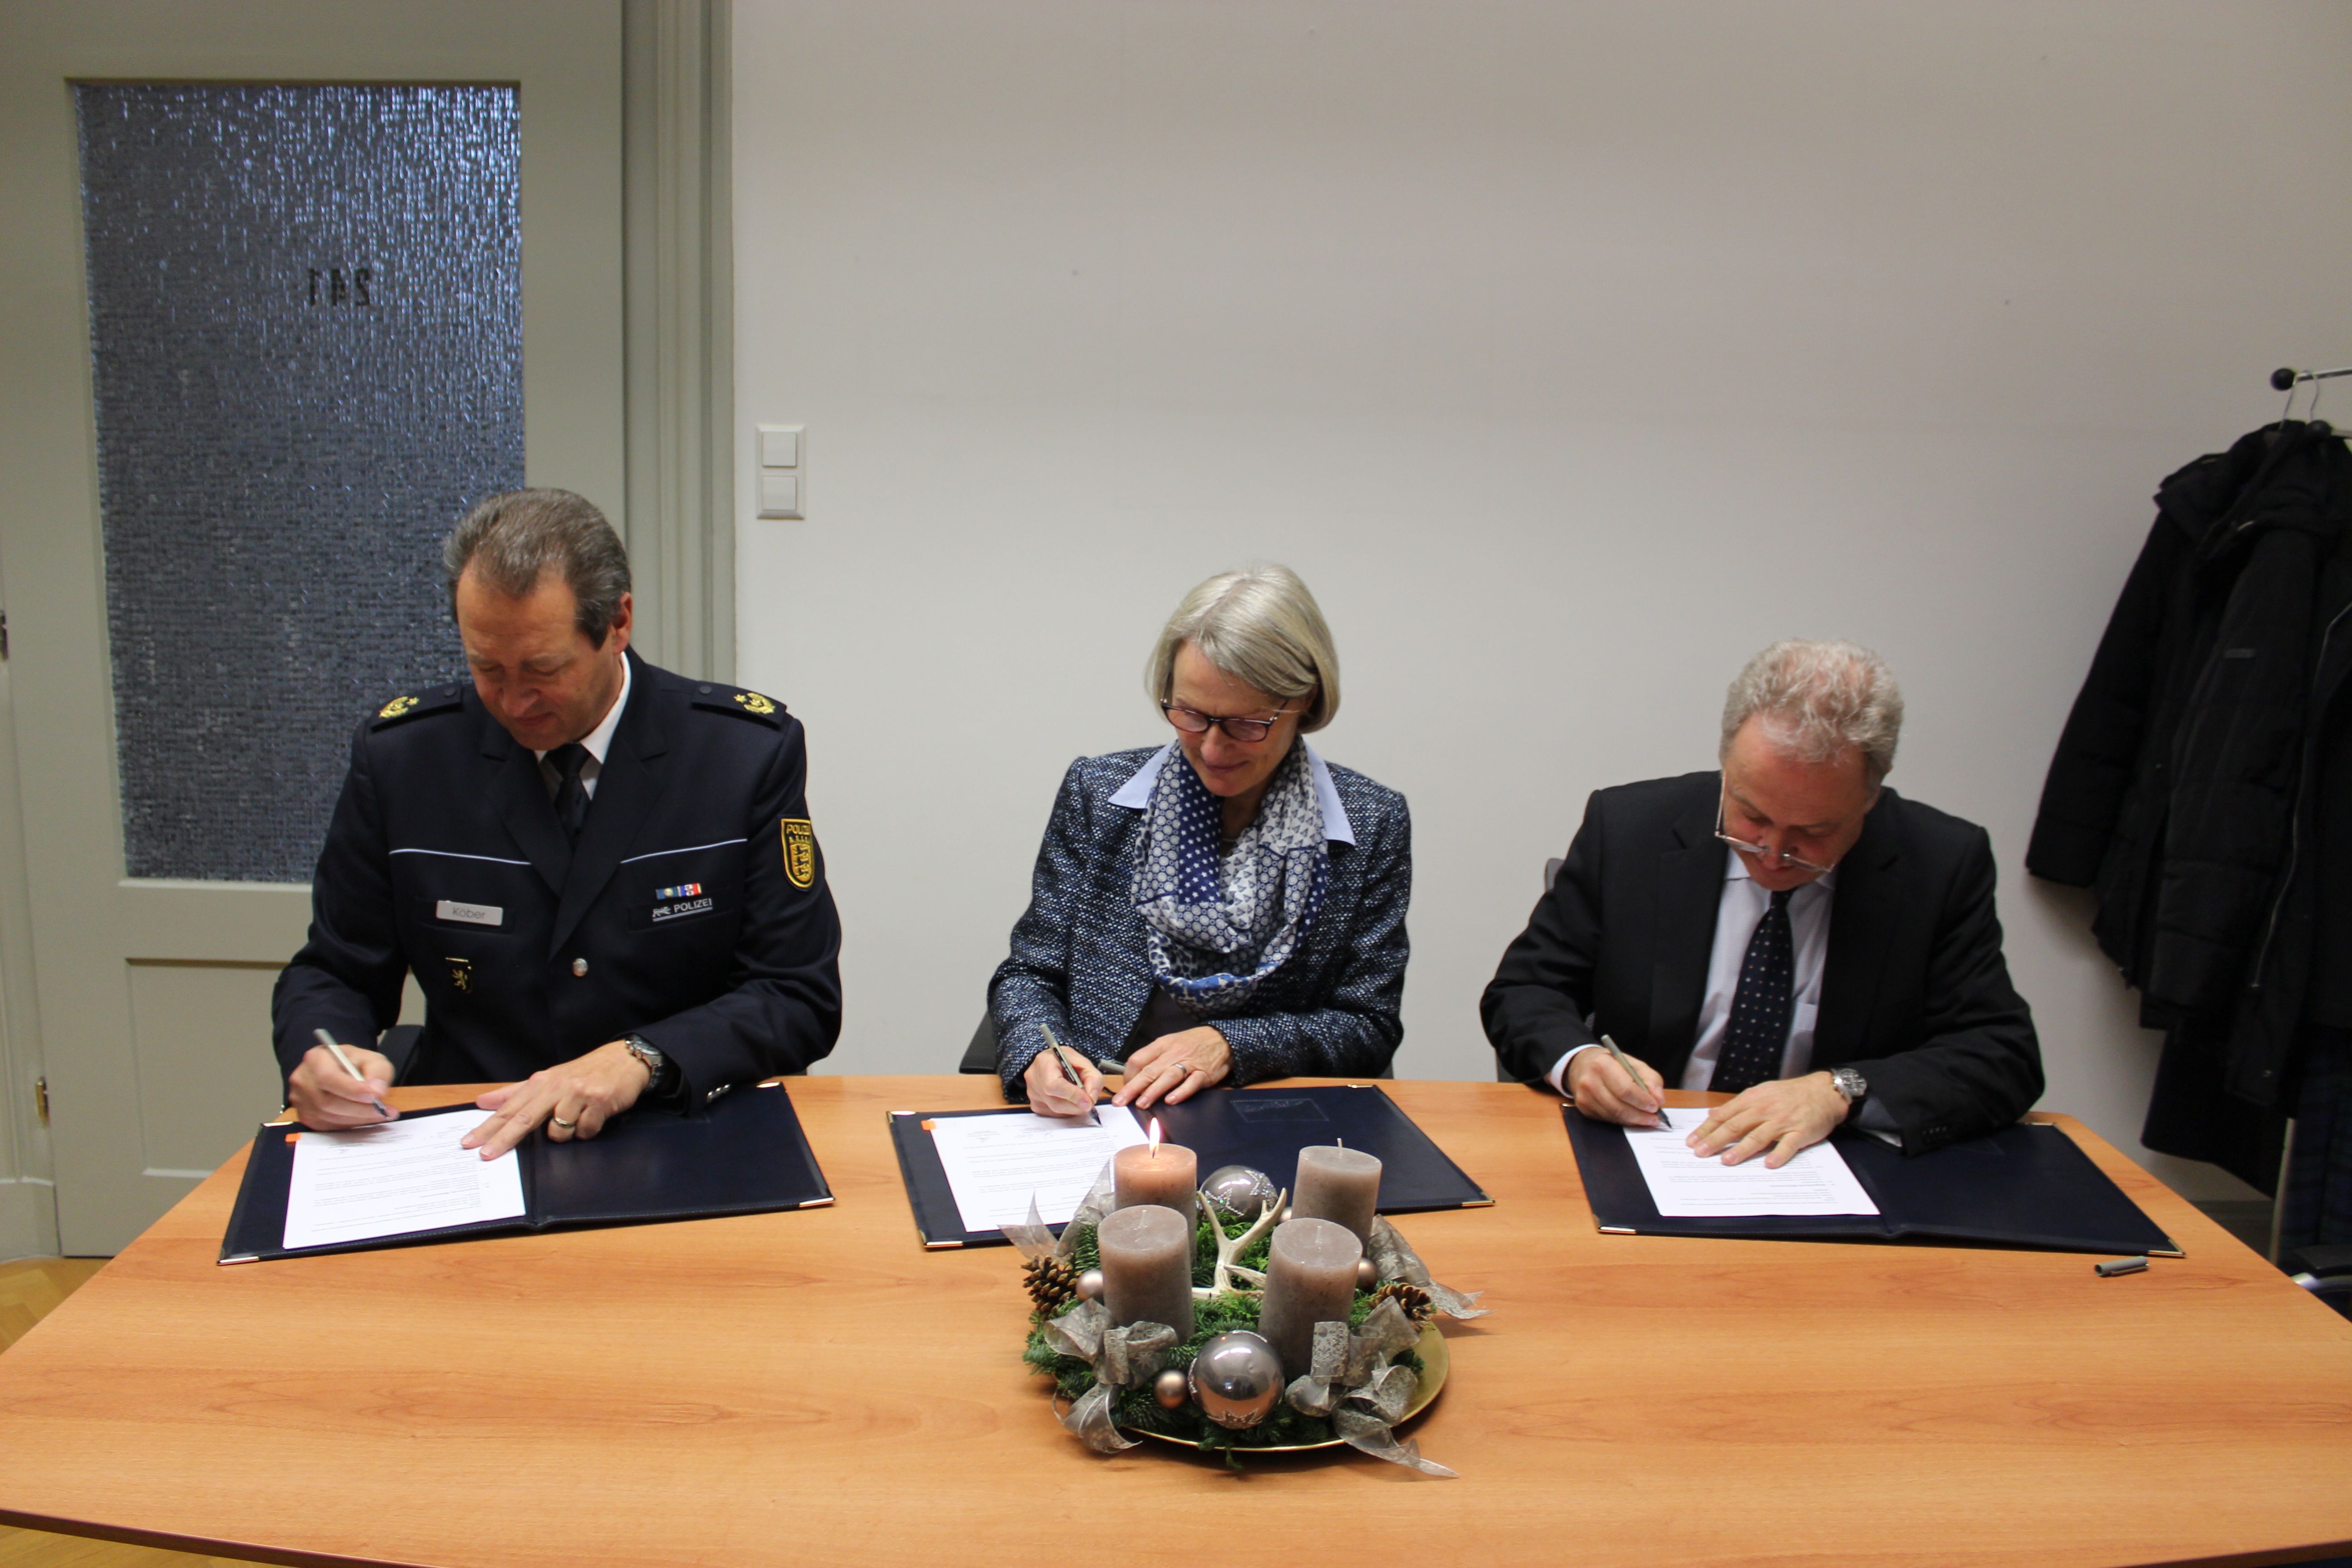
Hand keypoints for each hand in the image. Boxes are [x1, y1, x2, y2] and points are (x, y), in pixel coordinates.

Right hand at [286, 1043, 396, 1128]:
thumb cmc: (354, 1064)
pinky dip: (349, 1124)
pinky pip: (327, 1126)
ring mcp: (301, 1100)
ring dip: (357, 1119)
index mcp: (316, 1059)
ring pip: (328, 1117)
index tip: (374, 1096)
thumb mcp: (372, 1059)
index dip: (351, 1089)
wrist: (341, 1071)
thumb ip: (378, 1071)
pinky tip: (364, 1118)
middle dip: (360, 1109)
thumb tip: (377, 1091)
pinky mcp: (306, 1116)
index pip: (328, 1077)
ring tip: (379, 1114)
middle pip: (327, 1102)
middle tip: (384, 1111)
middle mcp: (302, 1079)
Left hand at [462, 1041, 651, 1160]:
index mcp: (541, 1082)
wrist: (623, 1060)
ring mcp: (577, 1095)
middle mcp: (556, 1087)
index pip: (509, 1109)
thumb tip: (483, 1102)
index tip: (469, 1142)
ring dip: (564, 1134)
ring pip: (558, 1131)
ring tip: (576, 1120)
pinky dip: (587, 1130)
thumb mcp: (548, 1079)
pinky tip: (592, 1118)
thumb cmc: (583, 1072)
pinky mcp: (598, 1103)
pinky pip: (584, 1131)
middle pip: (524, 1118)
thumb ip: (514, 1092)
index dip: (488, 1127)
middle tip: (486, 1155)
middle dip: (503, 1139)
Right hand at [1022, 1047, 1105, 1118]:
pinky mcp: (1035, 1106)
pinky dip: (1066, 1110)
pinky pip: (1054, 1115)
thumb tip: (1092, 1098)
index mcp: (1044, 1063)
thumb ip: (1092, 1077)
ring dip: (1073, 1108)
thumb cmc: (1064, 1060)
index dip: (1073, 1095)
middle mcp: (1034, 1080)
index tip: (1088, 1101)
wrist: (1048, 1063)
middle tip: (1089, 1102)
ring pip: (1057, 1112)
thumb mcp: (1082, 1061)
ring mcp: (1032, 1095)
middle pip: (1056, 1103)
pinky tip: (1068, 1100)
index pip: (1054, 1085)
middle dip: (1077, 1105)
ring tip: (1079, 1098)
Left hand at [1112, 1026, 1230, 1109]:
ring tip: (1142, 1104)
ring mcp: (1189, 1064)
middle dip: (1133, 1087)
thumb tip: (1135, 1078)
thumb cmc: (1192, 1043)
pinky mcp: (1204, 1073)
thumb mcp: (1170, 1043)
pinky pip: (1191, 1083)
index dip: (1128, 1075)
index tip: (1123, 1089)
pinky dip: (1181, 1092)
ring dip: (1154, 1091)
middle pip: (1150, 1070)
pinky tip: (1171, 1101)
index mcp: (1162, 1045)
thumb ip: (1154, 1059)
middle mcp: (1173, 1053)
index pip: (1138, 1059)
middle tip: (1121, 1102)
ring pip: (1168, 1077)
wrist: (1222, 1038)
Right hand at [1564, 1045, 1667, 1128]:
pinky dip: (1623, 1120)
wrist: (1582, 1066)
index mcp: (1602, 1065)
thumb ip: (1650, 1078)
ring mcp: (1584, 1097)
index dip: (1642, 1100)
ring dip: (1634, 1120)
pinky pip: (1608, 1119)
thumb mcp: (1633, 1063)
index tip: (1655, 1106)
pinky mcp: (1584, 1109)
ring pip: (1614, 1116)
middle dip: (1640, 1115)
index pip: (1625, 1089)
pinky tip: (1632, 1117)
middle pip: (1619, 1106)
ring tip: (1647, 1119)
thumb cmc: (1611, 1064)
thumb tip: (1659, 1099)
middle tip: (1654, 1118)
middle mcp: (1590, 1081)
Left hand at [1686, 1072, 1847, 1167]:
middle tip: (1700, 1153)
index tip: (1691, 1141)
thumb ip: (1737, 1106)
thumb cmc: (1790, 1094)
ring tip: (1726, 1160)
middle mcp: (1765, 1109)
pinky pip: (1788, 1145)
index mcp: (1752, 1100)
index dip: (1706, 1129)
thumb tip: (1712, 1114)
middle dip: (1715, 1140)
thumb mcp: (1761, 1093)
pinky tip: (1769, 1164)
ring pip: (1758, 1136)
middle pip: (1735, 1126)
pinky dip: (1778, 1154)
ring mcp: (1783, 1121)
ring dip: (1741, 1149)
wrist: (1824, 1091)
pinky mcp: (1800, 1132)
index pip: (1724, 1115)